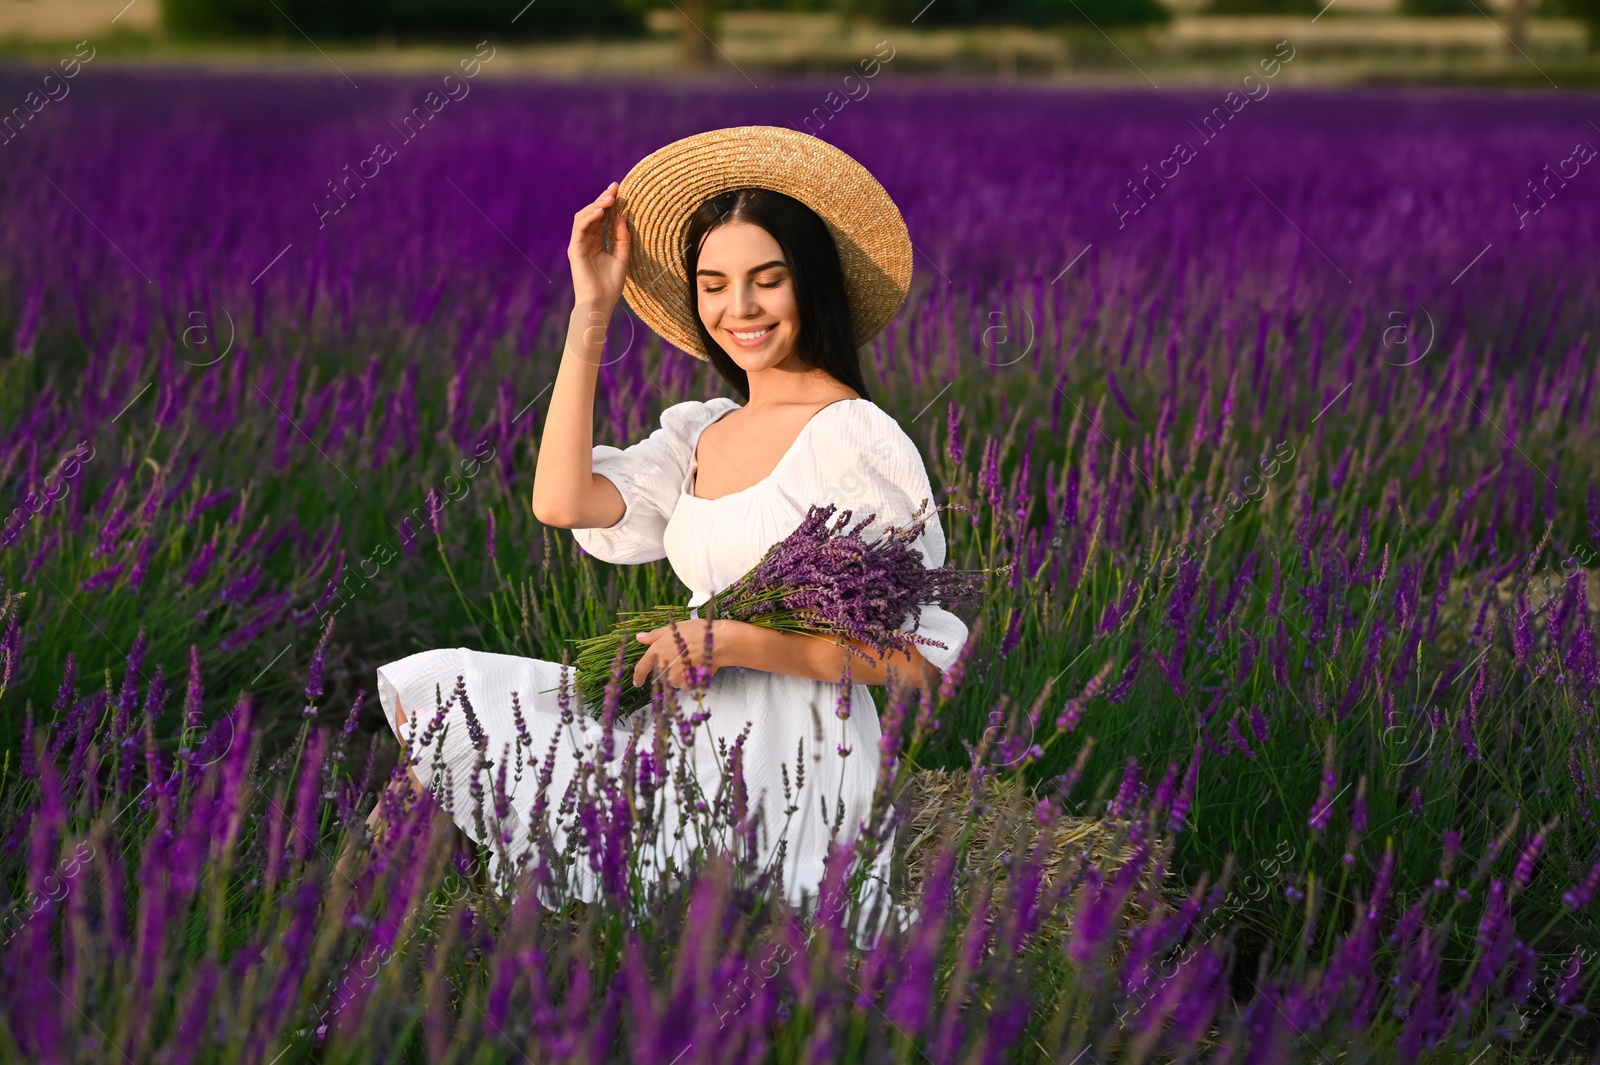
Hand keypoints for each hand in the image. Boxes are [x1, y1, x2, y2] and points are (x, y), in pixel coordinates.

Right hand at [568, 180, 630, 310]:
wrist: (600, 303)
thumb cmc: (611, 285)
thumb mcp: (622, 257)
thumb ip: (622, 237)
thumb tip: (622, 216)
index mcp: (596, 242)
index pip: (601, 218)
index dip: (609, 203)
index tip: (619, 190)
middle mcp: (585, 241)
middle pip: (592, 214)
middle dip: (603, 199)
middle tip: (615, 187)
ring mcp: (579, 244)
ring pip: (583, 217)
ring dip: (596, 206)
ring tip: (610, 198)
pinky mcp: (575, 249)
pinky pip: (579, 228)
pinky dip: (589, 218)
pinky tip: (600, 211)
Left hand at [633, 619, 727, 690]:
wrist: (718, 644)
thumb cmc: (696, 632)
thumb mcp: (671, 629)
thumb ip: (653, 636)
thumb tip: (639, 638)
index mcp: (655, 653)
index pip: (641, 669)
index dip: (637, 676)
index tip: (637, 682)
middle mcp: (662, 667)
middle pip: (659, 674)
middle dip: (667, 668)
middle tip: (680, 657)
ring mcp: (674, 677)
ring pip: (672, 680)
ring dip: (677, 673)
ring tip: (690, 659)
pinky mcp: (686, 684)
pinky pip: (683, 684)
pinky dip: (687, 678)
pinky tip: (695, 667)